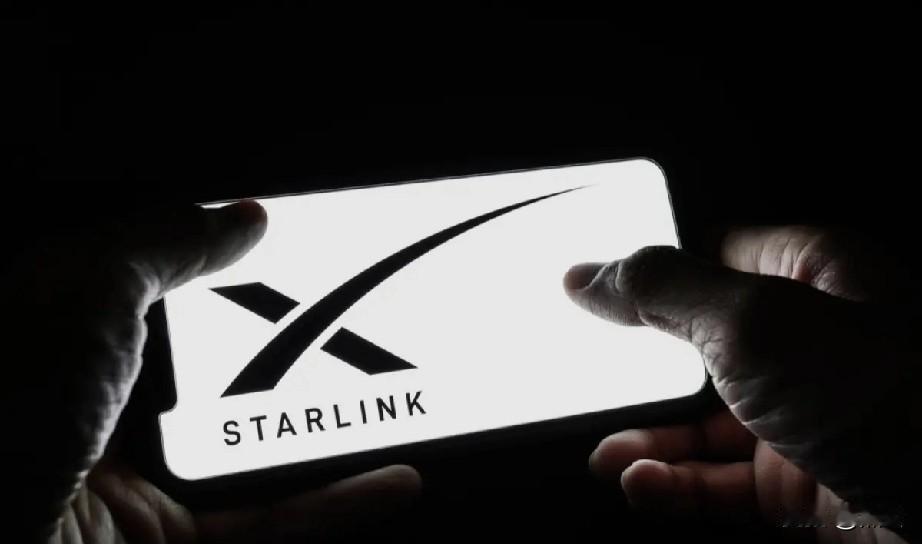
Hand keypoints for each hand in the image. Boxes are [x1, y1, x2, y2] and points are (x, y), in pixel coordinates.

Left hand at [0, 202, 420, 541]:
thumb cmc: (6, 409)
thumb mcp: (86, 293)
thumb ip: (167, 244)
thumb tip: (247, 218)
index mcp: (72, 328)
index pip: (168, 277)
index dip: (233, 257)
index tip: (301, 240)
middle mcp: (103, 398)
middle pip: (220, 358)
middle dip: (294, 337)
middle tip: (359, 311)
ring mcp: (136, 472)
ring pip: (252, 439)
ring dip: (327, 421)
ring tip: (394, 390)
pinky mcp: (169, 534)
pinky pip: (266, 519)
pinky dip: (334, 503)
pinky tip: (391, 478)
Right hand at [563, 227, 921, 541]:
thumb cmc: (882, 397)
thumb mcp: (752, 321)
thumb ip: (663, 289)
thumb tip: (587, 274)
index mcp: (813, 275)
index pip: (714, 253)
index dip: (654, 267)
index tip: (596, 286)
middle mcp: (809, 342)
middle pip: (699, 341)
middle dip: (639, 365)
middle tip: (588, 371)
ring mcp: (802, 415)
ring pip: (703, 420)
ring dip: (648, 439)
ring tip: (607, 454)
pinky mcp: (797, 482)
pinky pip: (718, 481)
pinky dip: (674, 483)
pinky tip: (641, 482)